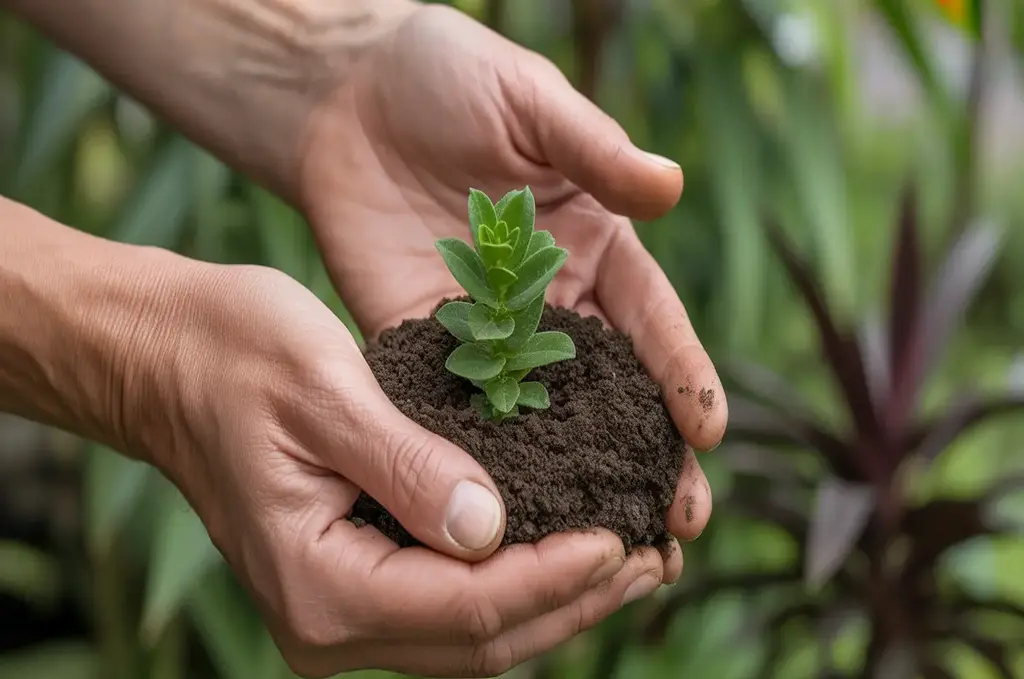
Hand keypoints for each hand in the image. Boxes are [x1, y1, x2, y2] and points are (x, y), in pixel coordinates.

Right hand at [145, 262, 670, 677]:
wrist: (164, 356)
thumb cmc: (233, 356)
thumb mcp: (326, 394)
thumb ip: (408, 469)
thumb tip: (492, 533)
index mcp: (320, 583)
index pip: (468, 607)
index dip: (556, 578)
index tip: (625, 537)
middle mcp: (329, 619)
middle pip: (481, 642)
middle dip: (574, 602)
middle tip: (655, 559)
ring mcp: (338, 607)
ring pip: (472, 635)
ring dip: (556, 600)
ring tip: (632, 562)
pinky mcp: (352, 578)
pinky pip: (449, 604)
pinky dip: (515, 582)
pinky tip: (563, 548)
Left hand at [299, 5, 725, 534]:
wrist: (346, 96)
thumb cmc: (451, 79)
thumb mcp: (530, 102)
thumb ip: (593, 151)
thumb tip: (670, 187)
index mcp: (595, 242)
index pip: (652, 319)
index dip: (682, 374)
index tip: (708, 431)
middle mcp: (552, 299)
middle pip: (612, 387)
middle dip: (648, 451)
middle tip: (680, 521)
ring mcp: (489, 328)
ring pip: (545, 414)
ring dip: (576, 475)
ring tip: (609, 541)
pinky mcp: (425, 341)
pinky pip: (460, 403)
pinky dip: (486, 454)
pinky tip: (507, 508)